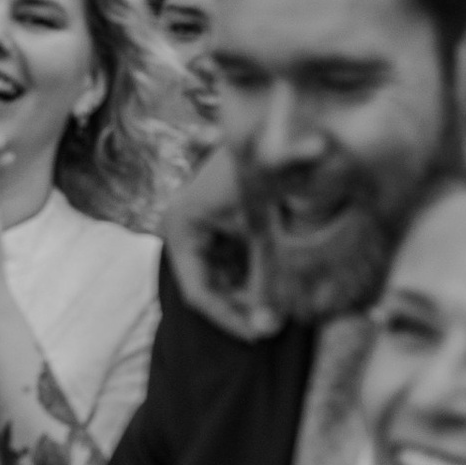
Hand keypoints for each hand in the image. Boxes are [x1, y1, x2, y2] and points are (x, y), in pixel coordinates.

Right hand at [160, 149, 280, 341]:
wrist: (283, 129)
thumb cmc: (269, 174)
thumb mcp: (266, 234)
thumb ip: (266, 282)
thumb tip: (268, 330)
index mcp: (183, 228)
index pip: (199, 293)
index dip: (230, 319)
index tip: (261, 335)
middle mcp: (184, 227)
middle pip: (209, 285)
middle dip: (242, 305)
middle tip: (276, 322)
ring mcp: (200, 224)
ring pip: (222, 275)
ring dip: (251, 290)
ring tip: (283, 302)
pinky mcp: (219, 220)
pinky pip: (232, 259)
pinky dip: (254, 272)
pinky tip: (279, 279)